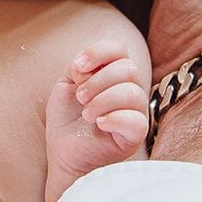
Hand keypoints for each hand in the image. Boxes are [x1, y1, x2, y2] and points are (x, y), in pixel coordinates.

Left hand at [45, 39, 149, 188]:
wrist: (64, 152)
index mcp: (113, 74)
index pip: (119, 48)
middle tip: (80, 98)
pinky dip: (114, 118)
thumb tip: (87, 65)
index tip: (78, 68)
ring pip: (132, 92)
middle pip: (128, 68)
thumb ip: (77, 68)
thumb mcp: (65, 85)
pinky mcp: (136, 135)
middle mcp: (130, 89)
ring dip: (102, 101)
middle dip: (97, 81)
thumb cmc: (67, 120)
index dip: (98, 52)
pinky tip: (99, 124)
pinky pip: (137, 120)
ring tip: (87, 115)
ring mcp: (136, 112)